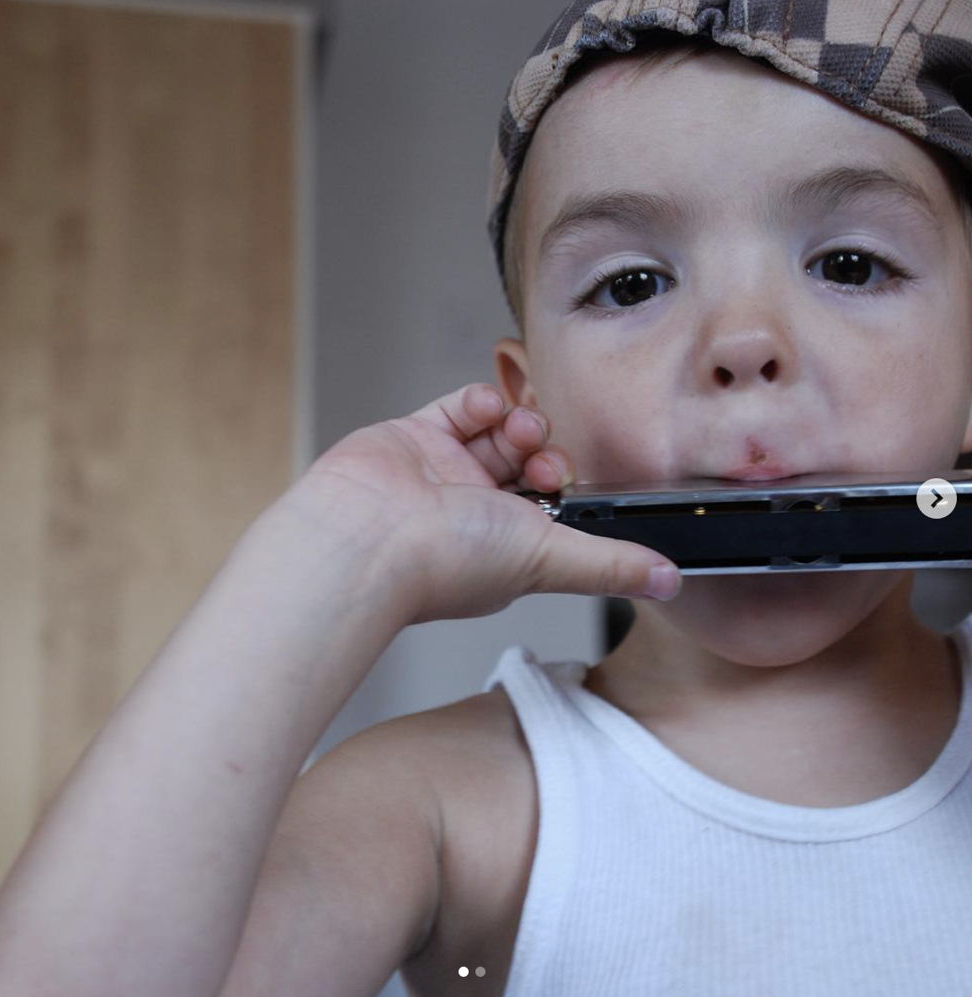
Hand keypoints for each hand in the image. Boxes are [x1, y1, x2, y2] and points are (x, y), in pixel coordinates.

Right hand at [280, 383, 681, 623]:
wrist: (367, 535)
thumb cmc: (447, 560)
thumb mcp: (549, 559)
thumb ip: (610, 565)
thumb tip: (670, 582)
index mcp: (509, 546)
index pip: (555, 506)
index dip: (569, 484)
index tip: (571, 477)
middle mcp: (477, 512)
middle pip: (528, 462)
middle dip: (544, 450)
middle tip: (542, 452)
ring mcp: (444, 474)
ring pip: (498, 433)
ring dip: (518, 422)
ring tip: (516, 428)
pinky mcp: (414, 440)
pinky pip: (459, 409)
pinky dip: (479, 402)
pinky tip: (485, 410)